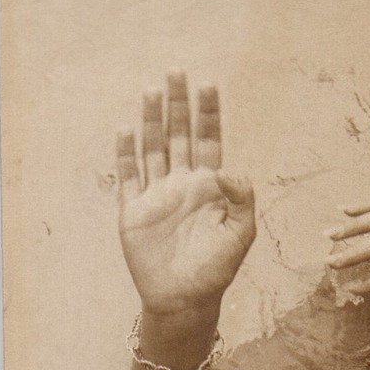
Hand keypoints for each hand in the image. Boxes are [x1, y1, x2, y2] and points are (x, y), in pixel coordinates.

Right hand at [117, 71, 254, 320]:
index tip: (209, 85)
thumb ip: (242, 200)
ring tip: (152, 90)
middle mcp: (182, 184)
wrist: (185, 298)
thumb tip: (228, 169)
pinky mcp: (134, 211)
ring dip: (152, 120)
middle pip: (179, 135)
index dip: (209, 114)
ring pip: (154, 148)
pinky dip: (126, 154)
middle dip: (179, 104)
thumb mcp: (242, 233)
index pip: (209, 140)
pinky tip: (127, 129)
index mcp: (210, 187)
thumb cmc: (218, 268)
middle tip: (177, 71)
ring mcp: (157, 194)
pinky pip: (129, 176)